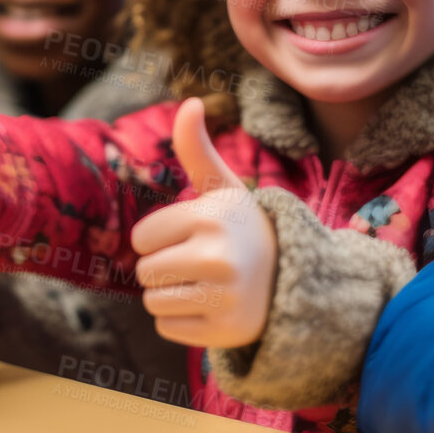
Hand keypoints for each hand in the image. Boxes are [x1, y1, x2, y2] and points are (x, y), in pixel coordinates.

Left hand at [129, 98, 276, 347]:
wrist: (292, 278)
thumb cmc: (242, 228)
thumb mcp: (223, 188)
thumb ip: (197, 148)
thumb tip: (189, 101)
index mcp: (210, 217)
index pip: (142, 238)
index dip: (159, 239)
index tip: (190, 237)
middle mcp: (217, 256)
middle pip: (144, 273)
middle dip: (164, 269)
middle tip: (198, 264)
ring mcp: (224, 296)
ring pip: (153, 303)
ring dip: (171, 296)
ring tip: (205, 284)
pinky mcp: (225, 331)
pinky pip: (168, 329)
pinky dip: (183, 321)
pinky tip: (212, 306)